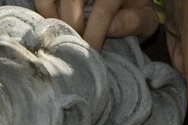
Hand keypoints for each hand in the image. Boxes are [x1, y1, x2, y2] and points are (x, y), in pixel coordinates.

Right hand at [36, 0, 159, 49]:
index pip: (102, 12)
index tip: (90, 56)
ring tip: (67, 36)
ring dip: (57, 23)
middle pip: (73, 5)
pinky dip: (45, 14)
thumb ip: (134, 22)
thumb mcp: (145, 17)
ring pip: (52, 1)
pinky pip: (42, 0)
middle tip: (77, 48)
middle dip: (74, 31)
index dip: (94, 37)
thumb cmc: (135, 7)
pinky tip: (57, 25)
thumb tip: (109, 28)